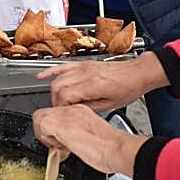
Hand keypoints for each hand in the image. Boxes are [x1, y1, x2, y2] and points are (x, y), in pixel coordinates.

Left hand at [33, 104, 146, 175]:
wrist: (117, 149)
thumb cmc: (112, 148)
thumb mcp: (92, 137)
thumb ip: (78, 135)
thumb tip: (69, 143)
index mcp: (81, 111)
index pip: (57, 115)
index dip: (55, 131)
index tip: (64, 142)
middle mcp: (72, 110)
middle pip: (45, 114)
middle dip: (46, 132)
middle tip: (59, 145)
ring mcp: (66, 115)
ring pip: (39, 118)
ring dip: (45, 135)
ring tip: (61, 146)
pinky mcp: (61, 124)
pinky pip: (41, 127)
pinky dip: (47, 140)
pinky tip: (62, 147)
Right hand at [38, 52, 166, 111]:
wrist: (138, 72)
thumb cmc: (128, 88)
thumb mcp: (110, 105)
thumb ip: (89, 108)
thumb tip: (74, 111)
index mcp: (92, 85)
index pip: (64, 96)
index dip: (60, 108)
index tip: (63, 115)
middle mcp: (85, 73)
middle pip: (57, 87)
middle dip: (55, 101)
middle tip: (60, 111)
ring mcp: (83, 67)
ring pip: (58, 77)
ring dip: (54, 90)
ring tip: (57, 101)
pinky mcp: (84, 64)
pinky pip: (63, 66)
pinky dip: (50, 71)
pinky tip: (41, 76)